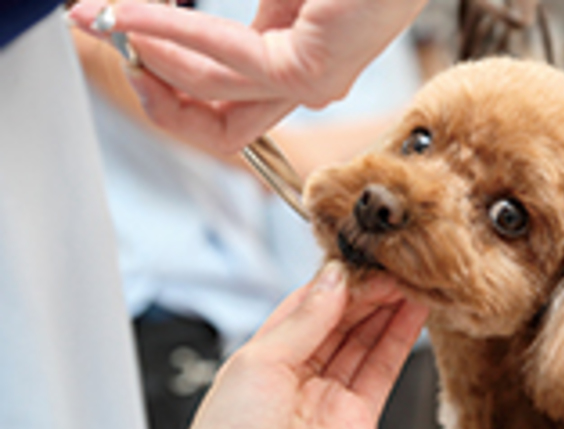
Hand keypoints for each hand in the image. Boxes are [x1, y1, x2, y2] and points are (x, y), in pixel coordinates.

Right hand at [68, 0, 426, 152]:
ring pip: (210, 102)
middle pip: (215, 127)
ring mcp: (306, 83)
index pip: (219, 101)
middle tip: (105, 39)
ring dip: (150, 59)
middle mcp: (301, 82)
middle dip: (150, 88)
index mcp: (291, 59)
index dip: (159, 78)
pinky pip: (221, 66)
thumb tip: (139, 17)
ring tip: (109, 19)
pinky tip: (132, 16)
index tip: (114, 33)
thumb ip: (211, 23)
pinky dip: (171, 37)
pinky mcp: (307, 70)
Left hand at [157, 262, 428, 428]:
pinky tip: (413, 313)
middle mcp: (300, 373)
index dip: (338, 283)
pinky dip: (399, 340)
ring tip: (411, 281)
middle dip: (368, 293)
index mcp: (267, 355)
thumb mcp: (260, 360)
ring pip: (366, 341)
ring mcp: (330, 395)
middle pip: (342, 321)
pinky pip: (383, 369)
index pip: (309, 306)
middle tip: (395, 267)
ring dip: (389, 310)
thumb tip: (333, 279)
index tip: (363, 261)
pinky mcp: (359, 417)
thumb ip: (304, 319)